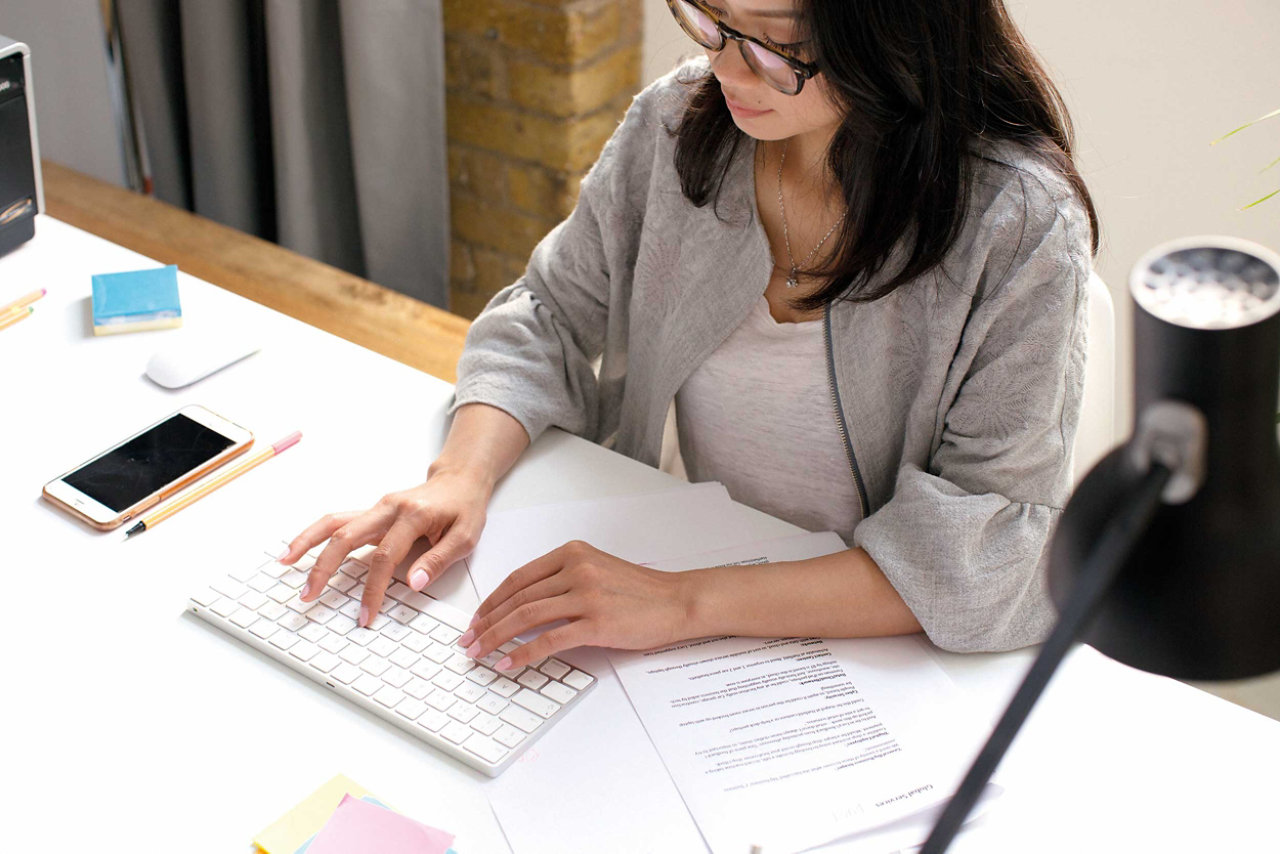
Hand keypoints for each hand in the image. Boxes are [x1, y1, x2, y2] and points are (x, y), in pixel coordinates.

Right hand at [280, 467, 489, 626]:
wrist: (459, 480)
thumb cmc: (463, 508)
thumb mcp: (466, 536)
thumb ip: (440, 559)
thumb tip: (414, 583)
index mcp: (413, 516)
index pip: (384, 556)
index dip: (372, 588)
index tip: (365, 615)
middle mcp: (388, 508)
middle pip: (346, 536)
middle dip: (324, 568)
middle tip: (308, 596)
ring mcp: (376, 508)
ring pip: (333, 522)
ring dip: (306, 542)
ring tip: (284, 563)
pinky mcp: (370, 512)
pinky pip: (337, 521)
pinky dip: (314, 534)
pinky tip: (297, 548)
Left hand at [459, 540, 694, 670]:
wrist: (677, 601)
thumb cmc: (641, 591)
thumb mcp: (598, 570)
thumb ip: (564, 580)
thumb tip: (526, 605)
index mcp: (572, 553)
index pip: (519, 578)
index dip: (492, 600)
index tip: (477, 618)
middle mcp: (576, 569)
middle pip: (517, 598)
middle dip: (486, 621)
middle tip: (469, 640)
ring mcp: (586, 595)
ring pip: (526, 617)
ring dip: (496, 637)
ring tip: (479, 653)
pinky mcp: (596, 622)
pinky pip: (549, 640)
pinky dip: (523, 654)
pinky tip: (508, 663)